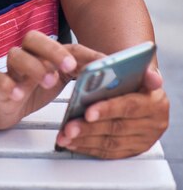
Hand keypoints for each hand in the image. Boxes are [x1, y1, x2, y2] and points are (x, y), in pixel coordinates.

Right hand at [0, 31, 102, 128]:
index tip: (104, 63)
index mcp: (47, 53)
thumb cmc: (33, 88)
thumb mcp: (60, 82)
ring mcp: (11, 69)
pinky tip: (16, 93)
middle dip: (54, 50)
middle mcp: (28, 55)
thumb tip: (111, 79)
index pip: (68, 47)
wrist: (0, 103)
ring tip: (49, 81)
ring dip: (33, 66)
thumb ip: (80, 77)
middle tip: (69, 66)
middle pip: (35, 39)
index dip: (86, 54)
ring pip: (16, 56)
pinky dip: (6, 83)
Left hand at [55, 67, 169, 158]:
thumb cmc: (135, 77)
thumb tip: (135, 71)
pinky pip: (109, 152)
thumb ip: (135, 69)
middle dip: (90, 128)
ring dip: (85, 139)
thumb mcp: (137, 68)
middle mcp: (154, 123)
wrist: (142, 91)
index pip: (130, 106)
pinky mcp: (133, 150)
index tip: (88, 112)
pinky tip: (73, 142)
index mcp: (155, 101)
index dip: (108, 109)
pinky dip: (88, 147)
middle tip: (69, 127)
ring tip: (65, 135)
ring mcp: (144, 139)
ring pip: (111, 142)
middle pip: (117, 127)